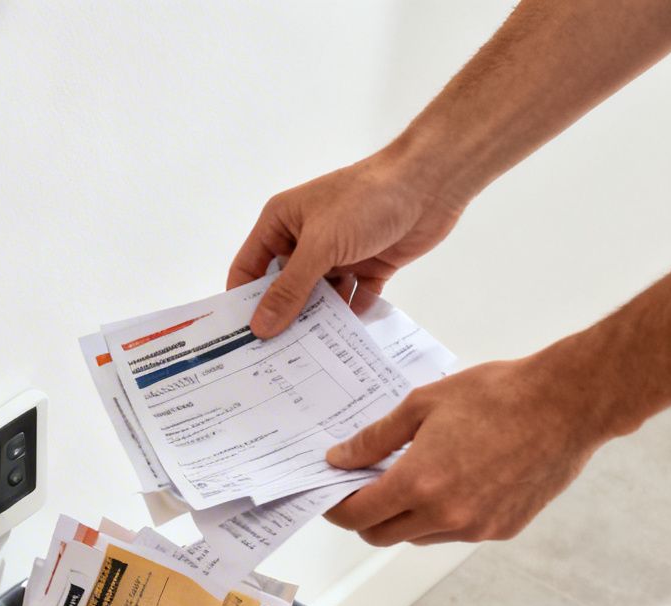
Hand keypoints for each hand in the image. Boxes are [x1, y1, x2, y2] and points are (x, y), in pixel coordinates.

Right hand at [228, 153, 466, 336]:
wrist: (430, 184)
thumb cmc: (366, 200)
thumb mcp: (319, 246)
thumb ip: (289, 289)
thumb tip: (259, 327)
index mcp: (281, 223)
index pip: (249, 267)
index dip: (242, 300)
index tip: (240, 339)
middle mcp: (306, 239)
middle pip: (284, 287)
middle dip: (282, 316)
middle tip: (275, 357)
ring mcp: (338, 254)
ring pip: (320, 297)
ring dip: (318, 320)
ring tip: (310, 354)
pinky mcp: (369, 265)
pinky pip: (354, 297)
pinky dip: (352, 313)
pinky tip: (348, 337)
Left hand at [321, 356, 611, 545]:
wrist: (568, 404)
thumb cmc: (498, 395)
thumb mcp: (423, 404)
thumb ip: (375, 439)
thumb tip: (340, 459)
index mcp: (419, 483)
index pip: (357, 515)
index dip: (336, 508)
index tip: (331, 495)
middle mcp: (446, 515)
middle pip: (381, 535)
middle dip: (364, 516)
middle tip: (364, 486)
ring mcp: (476, 528)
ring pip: (418, 537)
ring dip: (403, 517)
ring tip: (412, 478)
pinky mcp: (502, 530)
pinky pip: (455, 534)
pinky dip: (441, 517)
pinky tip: (452, 482)